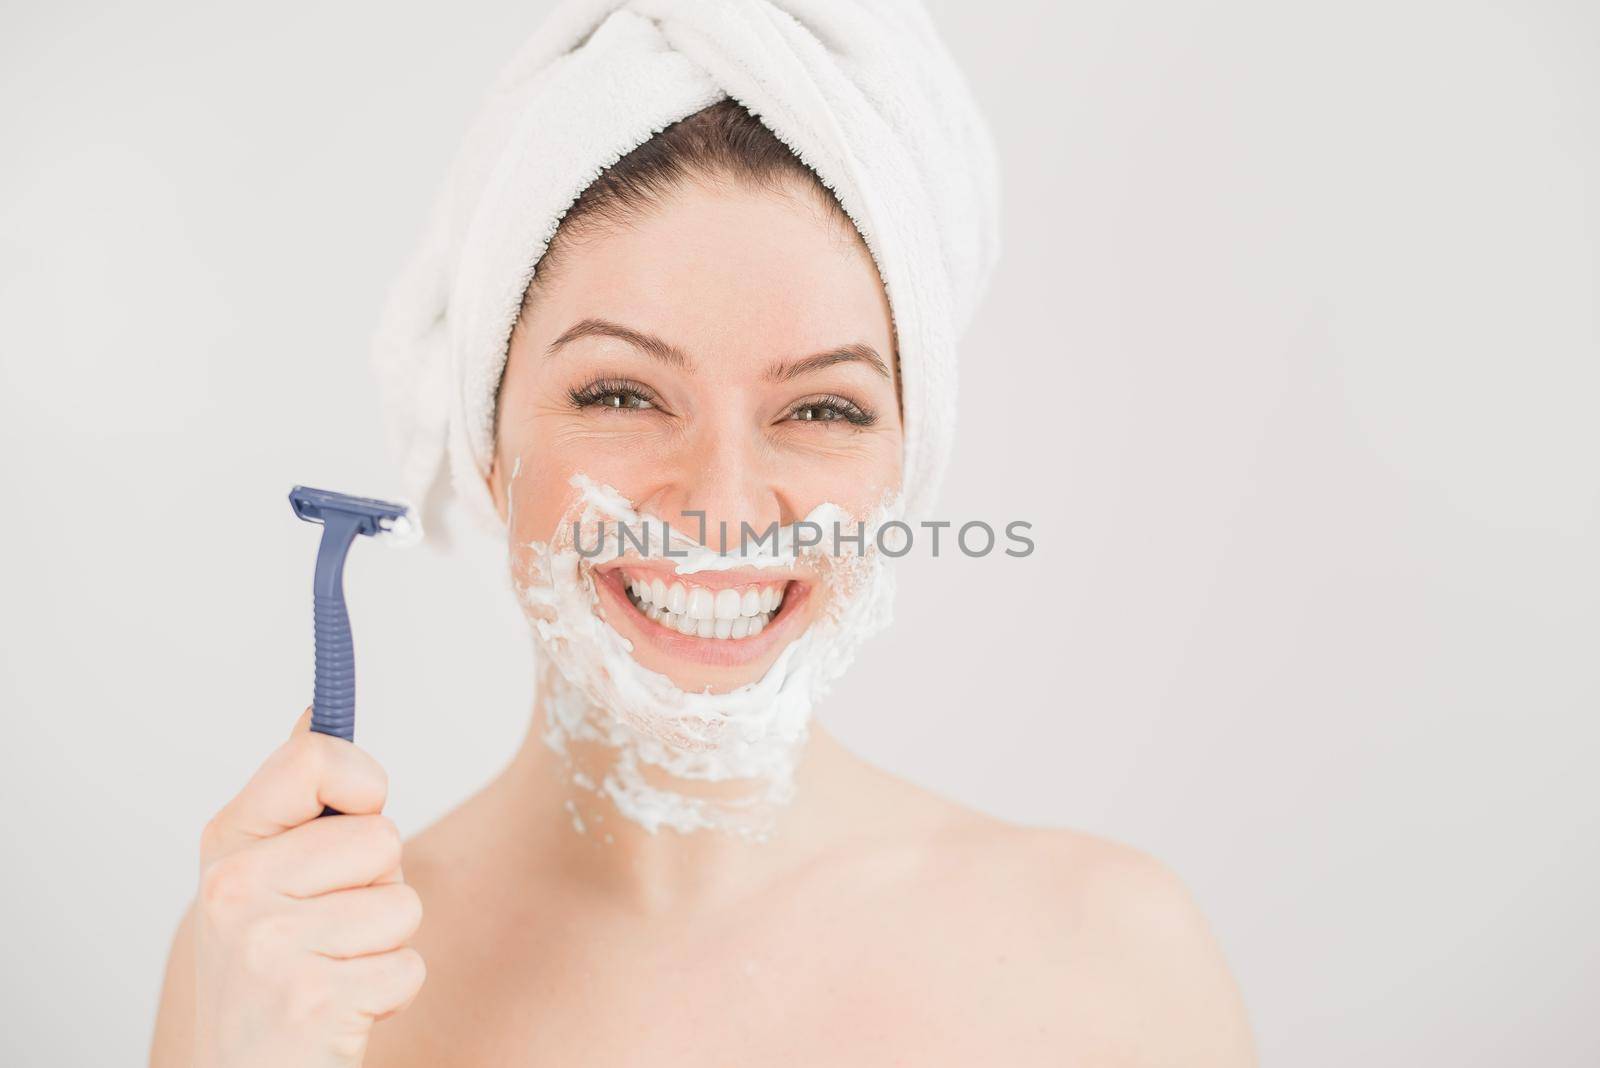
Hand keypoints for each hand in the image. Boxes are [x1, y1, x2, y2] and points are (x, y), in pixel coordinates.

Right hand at [191, 708, 424, 1066]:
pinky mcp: (312, 1000)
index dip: (363, 782)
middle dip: (378, 883)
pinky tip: (340, 1010)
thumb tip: (315, 712)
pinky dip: (390, 993)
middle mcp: (237, 890)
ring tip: (333, 969)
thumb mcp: (261, 880)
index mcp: (229, 845)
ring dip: (385, 943)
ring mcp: (270, 947)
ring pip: (402, 902)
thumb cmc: (267, 975)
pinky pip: (408, 965)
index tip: (359, 810)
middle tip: (329, 927)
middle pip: (381, 836)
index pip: (314, 759)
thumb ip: (294, 802)